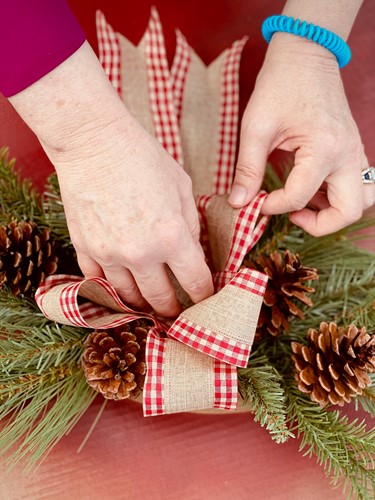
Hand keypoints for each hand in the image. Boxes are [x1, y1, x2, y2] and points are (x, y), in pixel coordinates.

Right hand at [51, 113, 213, 316]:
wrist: (93, 142)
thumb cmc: (143, 158)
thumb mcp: (182, 188)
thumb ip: (190, 225)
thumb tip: (192, 252)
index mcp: (171, 237)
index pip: (195, 281)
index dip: (204, 295)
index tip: (205, 299)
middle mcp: (141, 254)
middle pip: (160, 299)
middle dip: (173, 309)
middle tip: (178, 311)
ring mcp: (109, 254)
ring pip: (128, 297)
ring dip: (142, 303)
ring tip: (150, 303)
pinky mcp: (85, 248)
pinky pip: (98, 281)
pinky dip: (111, 288)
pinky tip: (120, 286)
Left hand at [229, 34, 374, 235]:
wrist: (306, 55)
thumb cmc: (280, 85)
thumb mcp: (256, 128)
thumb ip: (248, 169)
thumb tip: (238, 203)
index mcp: (324, 149)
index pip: (300, 197)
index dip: (273, 207)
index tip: (257, 202)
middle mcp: (347, 155)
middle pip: (348, 212)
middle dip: (318, 224)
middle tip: (291, 213)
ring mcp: (354, 152)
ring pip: (360, 201)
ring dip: (332, 211)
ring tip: (302, 201)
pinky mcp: (352, 150)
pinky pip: (356, 185)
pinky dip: (336, 196)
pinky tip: (309, 187)